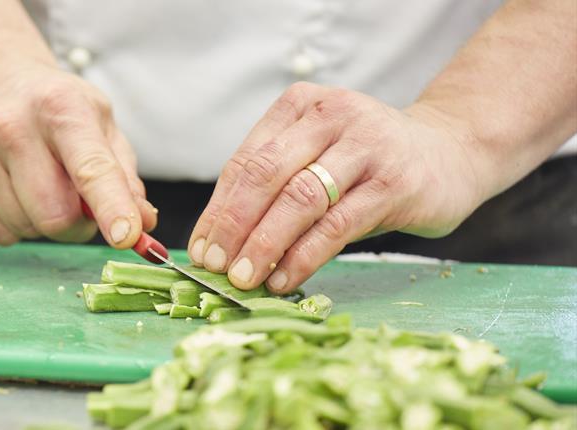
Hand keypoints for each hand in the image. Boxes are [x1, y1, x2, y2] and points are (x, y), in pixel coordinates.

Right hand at [0, 60, 156, 245]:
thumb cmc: (59, 111)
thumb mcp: (102, 127)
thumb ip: (125, 178)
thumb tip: (143, 224)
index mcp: (62, 107)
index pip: (92, 169)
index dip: (112, 207)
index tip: (126, 237)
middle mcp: (12, 126)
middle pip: (55, 216)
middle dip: (77, 224)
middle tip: (79, 203)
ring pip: (27, 229)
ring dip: (45, 222)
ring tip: (42, 185)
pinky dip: (16, 226)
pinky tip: (15, 191)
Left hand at [188, 82, 483, 293]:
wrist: (451, 151)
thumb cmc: (369, 161)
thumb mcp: (319, 155)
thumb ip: (277, 185)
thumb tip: (223, 241)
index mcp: (301, 105)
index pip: (246, 160)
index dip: (218, 209)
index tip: (200, 248)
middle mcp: (332, 116)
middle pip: (265, 175)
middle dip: (233, 226)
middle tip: (214, 266)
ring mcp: (366, 147)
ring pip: (299, 199)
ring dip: (264, 245)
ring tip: (243, 279)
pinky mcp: (394, 182)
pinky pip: (336, 226)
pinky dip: (304, 256)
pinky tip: (284, 280)